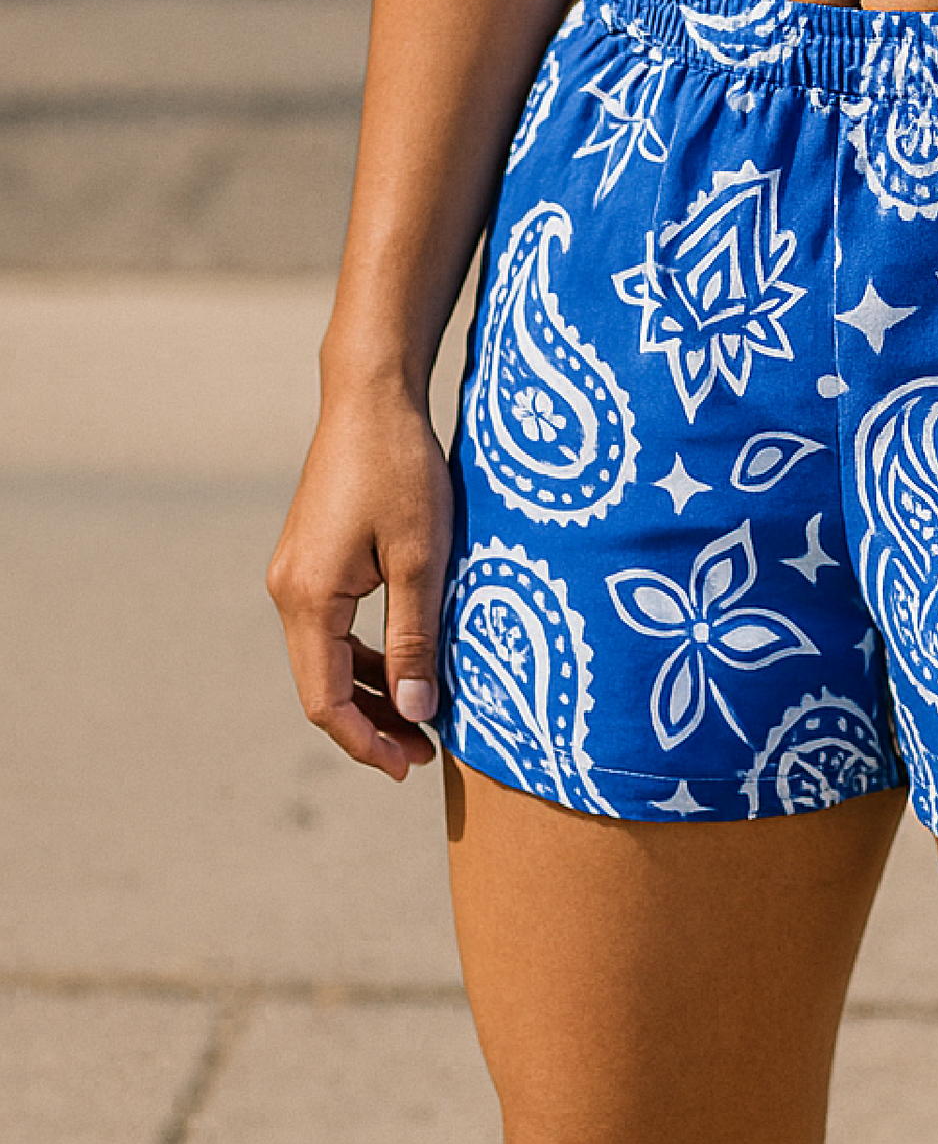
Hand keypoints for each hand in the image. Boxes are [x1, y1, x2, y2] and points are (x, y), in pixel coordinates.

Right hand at [267, 388, 453, 779]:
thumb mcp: (421, 556)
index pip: (325, 700)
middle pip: (323, 684)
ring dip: (373, 689)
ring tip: (424, 714)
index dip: (366, 742)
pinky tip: (407, 660)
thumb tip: (417, 714)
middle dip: (373, 723)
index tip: (411, 765)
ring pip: (330, 655)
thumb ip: (416, 637)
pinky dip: (368, 651)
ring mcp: (297, 572)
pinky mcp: (313, 555)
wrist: (372, 394)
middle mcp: (289, 591)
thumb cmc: (401, 467)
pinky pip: (335, 624)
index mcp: (308, 598)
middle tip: (427, 750)